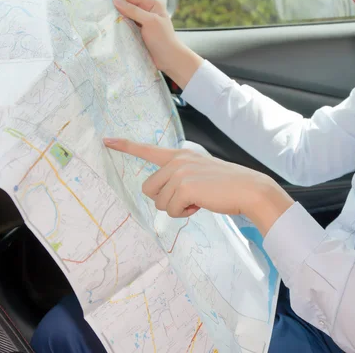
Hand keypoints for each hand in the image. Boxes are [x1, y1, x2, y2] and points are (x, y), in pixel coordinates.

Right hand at [99, 0, 202, 87]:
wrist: (170, 60)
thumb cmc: (164, 40)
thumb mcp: (150, 22)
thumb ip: (133, 11)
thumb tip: (116, 0)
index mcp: (151, 4)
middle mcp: (145, 11)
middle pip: (125, 2)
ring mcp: (140, 22)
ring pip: (123, 13)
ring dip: (111, 11)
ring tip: (95, 6)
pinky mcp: (137, 32)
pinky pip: (123, 24)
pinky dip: (115, 22)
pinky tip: (105, 21)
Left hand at [103, 138, 293, 235]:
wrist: (248, 189)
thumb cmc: (227, 185)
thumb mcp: (200, 173)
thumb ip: (180, 177)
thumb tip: (165, 195)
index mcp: (180, 155)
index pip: (146, 149)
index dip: (124, 146)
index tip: (106, 141)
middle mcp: (177, 161)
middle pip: (149, 189)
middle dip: (165, 199)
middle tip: (188, 198)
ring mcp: (180, 173)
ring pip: (160, 202)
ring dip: (178, 208)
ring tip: (199, 200)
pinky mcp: (184, 187)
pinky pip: (172, 210)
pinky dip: (185, 213)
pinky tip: (201, 205)